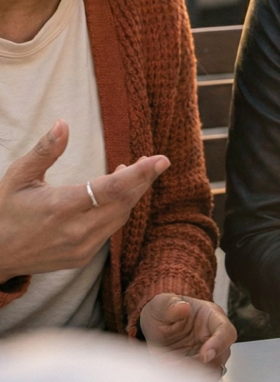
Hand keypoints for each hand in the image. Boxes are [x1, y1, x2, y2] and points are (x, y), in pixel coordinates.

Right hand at [0, 119, 169, 281]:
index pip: (112, 189)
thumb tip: (64, 123)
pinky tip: (117, 194)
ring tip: (136, 171)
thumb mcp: (19, 175)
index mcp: (61, 207)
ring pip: (120, 218)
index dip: (139, 174)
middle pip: (123, 204)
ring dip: (133, 194)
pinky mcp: (82, 257)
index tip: (161, 160)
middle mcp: (75, 231)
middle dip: (143, 181)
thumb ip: (45, 150)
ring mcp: (81, 248)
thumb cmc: (6, 209)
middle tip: (156, 161)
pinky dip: (119, 210)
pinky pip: (110, 230)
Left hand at [139, 293, 235, 370]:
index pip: (226, 331)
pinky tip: (173, 370)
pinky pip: (200, 379)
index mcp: (211, 315)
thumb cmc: (163, 311)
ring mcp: (208, 354)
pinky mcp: (199, 369)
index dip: (219, 344)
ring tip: (173, 366)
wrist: (155, 327)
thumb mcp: (161, 304)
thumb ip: (170, 305)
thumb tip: (183, 307)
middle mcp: (213, 336)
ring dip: (194, 373)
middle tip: (180, 365)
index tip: (204, 356)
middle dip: (204, 365)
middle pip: (222, 355)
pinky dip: (188, 378)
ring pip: (213, 371)